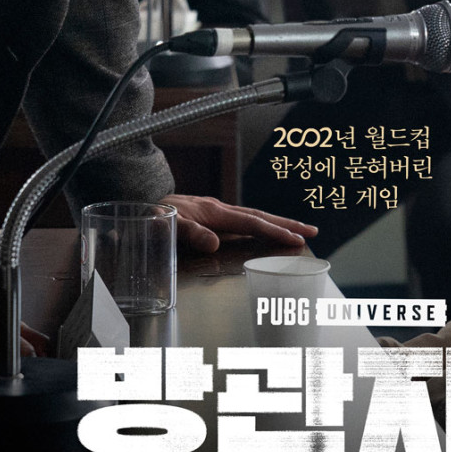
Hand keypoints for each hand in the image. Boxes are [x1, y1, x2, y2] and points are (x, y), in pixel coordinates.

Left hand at [160, 194, 318, 253]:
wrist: (138, 207)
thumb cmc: (150, 217)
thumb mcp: (165, 225)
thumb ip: (189, 233)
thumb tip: (214, 244)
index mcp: (213, 212)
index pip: (250, 222)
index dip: (273, 231)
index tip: (295, 239)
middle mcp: (218, 210)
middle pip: (259, 216)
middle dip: (286, 223)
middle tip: (312, 231)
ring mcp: (216, 212)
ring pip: (253, 217)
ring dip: (276, 223)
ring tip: (298, 232)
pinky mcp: (211, 217)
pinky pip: (242, 221)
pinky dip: (260, 225)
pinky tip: (266, 231)